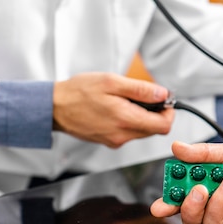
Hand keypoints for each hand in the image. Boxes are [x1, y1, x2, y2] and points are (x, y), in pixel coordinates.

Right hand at [53, 72, 173, 147]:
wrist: (54, 108)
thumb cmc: (79, 92)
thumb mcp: (112, 82)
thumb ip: (140, 90)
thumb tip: (163, 94)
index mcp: (125, 120)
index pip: (163, 126)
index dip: (169, 112)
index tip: (164, 100)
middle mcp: (122, 135)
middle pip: (154, 129)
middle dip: (156, 113)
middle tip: (146, 96)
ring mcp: (115, 140)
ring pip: (142, 131)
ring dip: (142, 116)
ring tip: (127, 100)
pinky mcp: (109, 141)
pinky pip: (128, 132)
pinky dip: (130, 120)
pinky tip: (117, 108)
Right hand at [150, 141, 222, 223]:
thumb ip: (202, 154)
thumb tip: (177, 147)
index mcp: (204, 190)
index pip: (179, 203)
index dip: (167, 206)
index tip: (160, 206)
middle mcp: (214, 207)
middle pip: (191, 220)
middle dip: (191, 206)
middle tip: (200, 188)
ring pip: (213, 222)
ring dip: (220, 200)